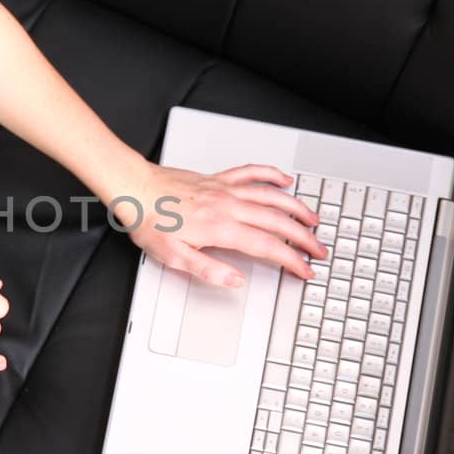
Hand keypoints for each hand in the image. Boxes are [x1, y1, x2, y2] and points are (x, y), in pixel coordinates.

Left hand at [110, 160, 326, 287]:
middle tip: (319, 250)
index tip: (305, 270)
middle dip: (303, 238)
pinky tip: (284, 180)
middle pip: (278, 221)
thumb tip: (235, 280)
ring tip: (314, 220)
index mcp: (221, 229)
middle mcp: (228, 206)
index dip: (291, 260)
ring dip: (297, 208)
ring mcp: (225, 190)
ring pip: (271, 196)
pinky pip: (251, 172)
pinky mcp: (218, 179)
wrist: (134, 189)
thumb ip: (208, 269)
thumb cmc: (149, 221)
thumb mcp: (174, 257)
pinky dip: (271, 175)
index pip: (268, 246)